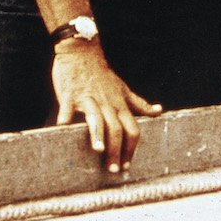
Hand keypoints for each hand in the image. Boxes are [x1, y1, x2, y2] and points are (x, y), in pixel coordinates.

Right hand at [51, 40, 161, 172]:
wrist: (82, 51)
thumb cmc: (102, 73)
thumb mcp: (123, 88)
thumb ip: (139, 103)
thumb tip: (159, 111)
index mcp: (119, 104)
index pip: (132, 129)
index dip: (132, 148)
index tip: (127, 165)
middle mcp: (106, 103)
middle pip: (116, 129)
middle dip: (117, 150)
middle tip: (113, 169)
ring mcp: (88, 98)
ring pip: (96, 118)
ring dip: (97, 134)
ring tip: (98, 150)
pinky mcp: (70, 94)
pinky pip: (67, 107)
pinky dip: (64, 118)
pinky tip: (62, 128)